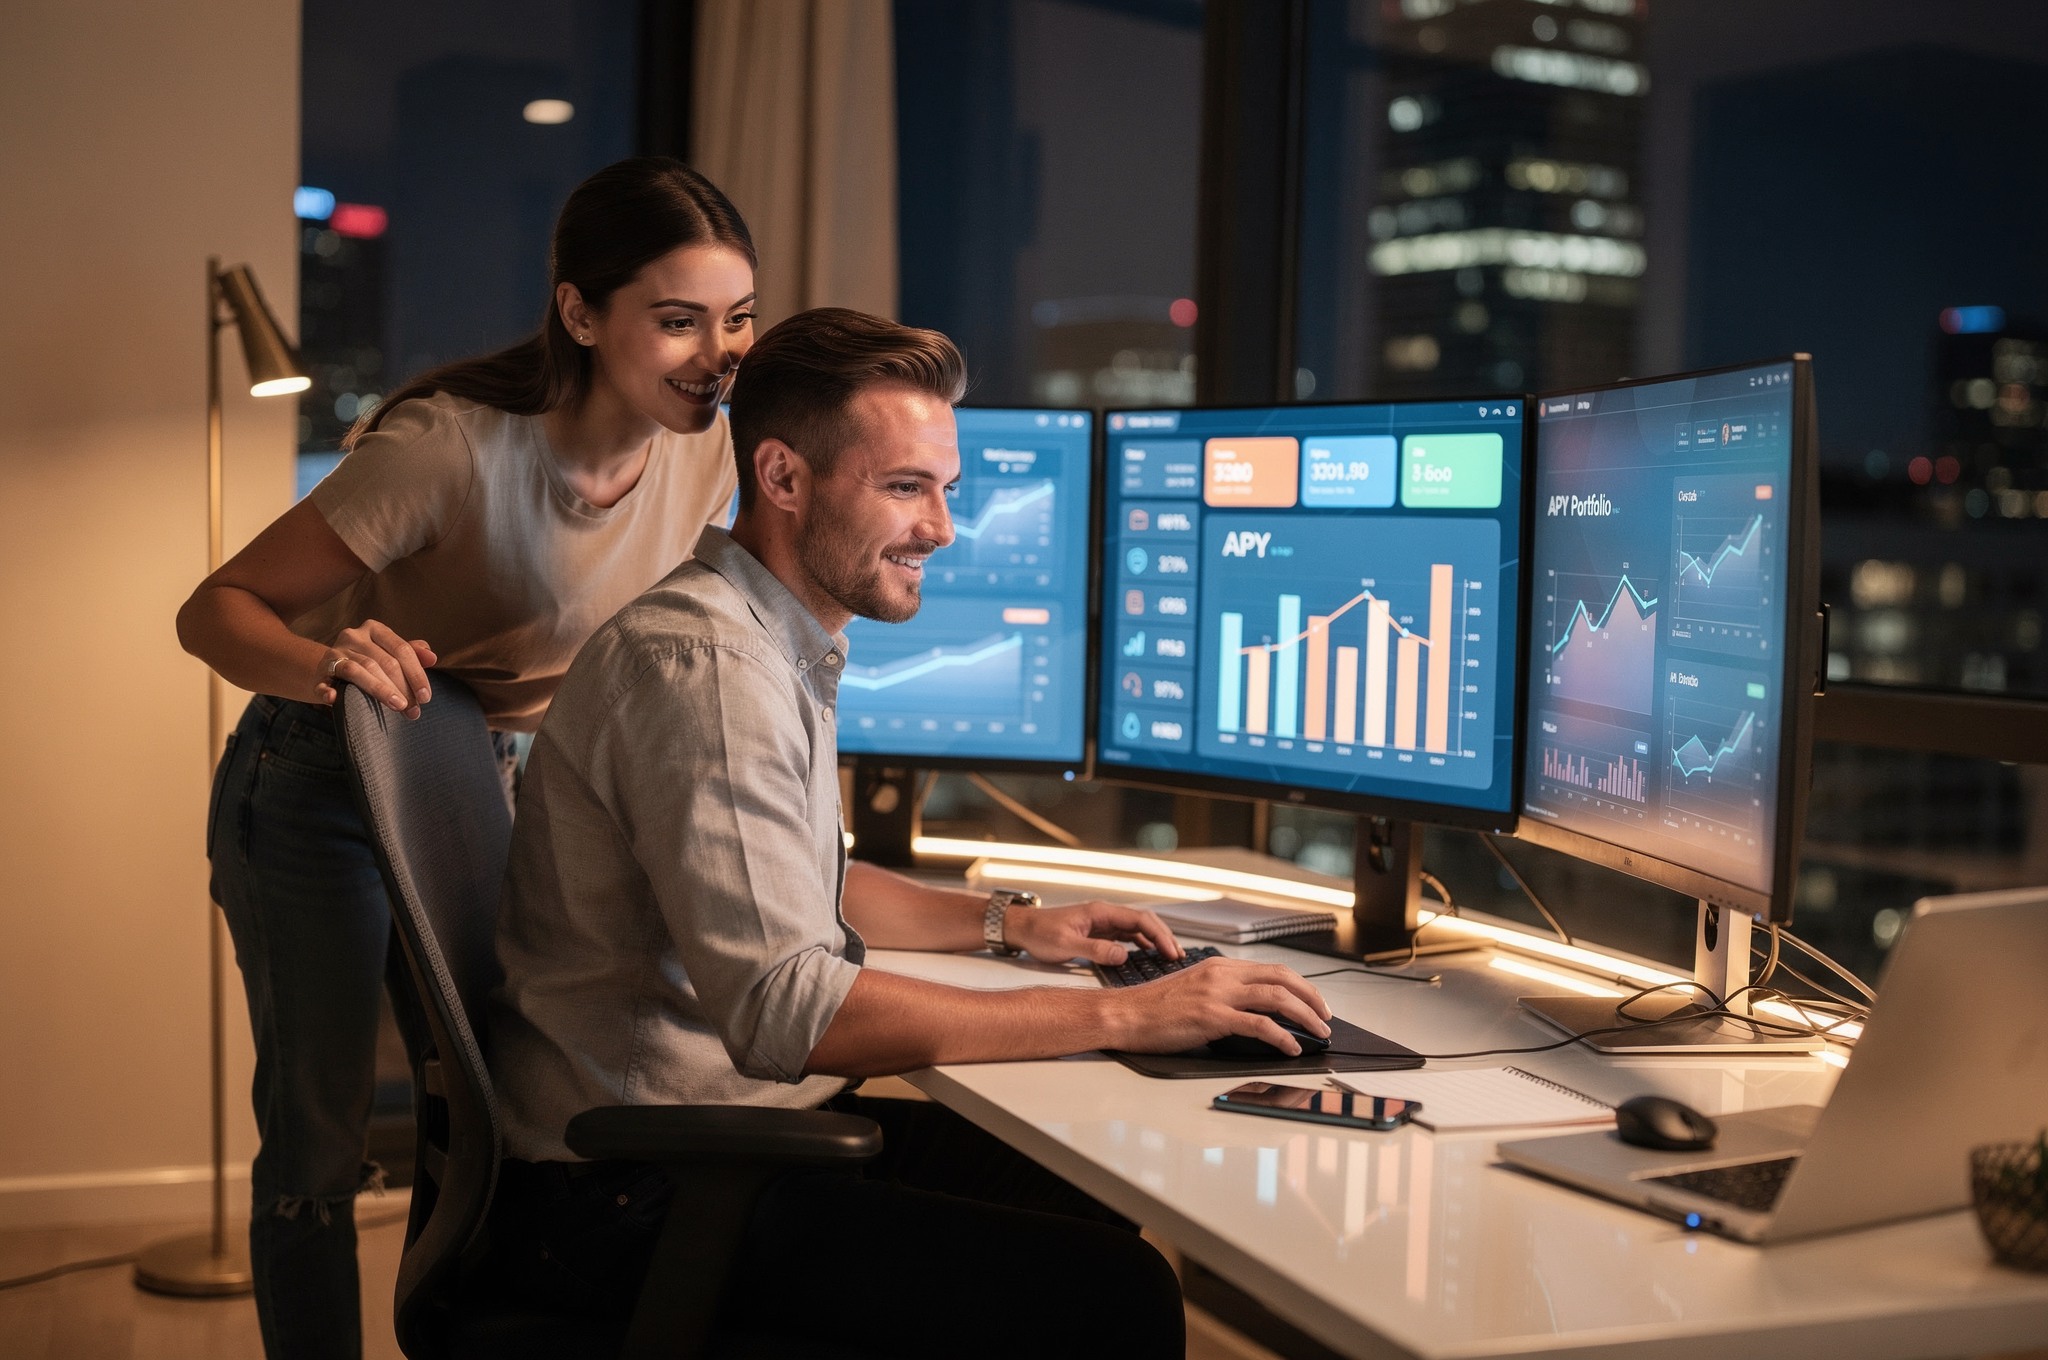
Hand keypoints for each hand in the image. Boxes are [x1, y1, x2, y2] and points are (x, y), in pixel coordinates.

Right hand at [315, 619, 436, 717]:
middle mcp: (353, 636)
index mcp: (374, 629)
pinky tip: (333, 699)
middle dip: (403, 688)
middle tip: (414, 710)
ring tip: (398, 706)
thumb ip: (411, 654)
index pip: (401, 649)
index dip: (416, 674)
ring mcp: (334, 653)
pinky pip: (324, 681)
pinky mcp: (320, 672)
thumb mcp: (390, 654)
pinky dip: (328, 691)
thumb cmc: (368, 662)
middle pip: (384, 662)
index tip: (426, 697)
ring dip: (381, 690)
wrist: (329, 669)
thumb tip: (432, 657)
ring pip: (360, 669)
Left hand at [1003, 899, 1182, 966]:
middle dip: (1164, 936)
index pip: (1139, 920)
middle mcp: (1105, 914)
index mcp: (1100, 912)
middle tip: (1179, 956)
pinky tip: (1149, 954)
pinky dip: (1141, 943)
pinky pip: (1126, 935)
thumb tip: (1123, 956)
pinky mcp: (1098, 931)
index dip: (1160, 935)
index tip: (1172, 952)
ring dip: (1155, 940)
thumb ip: (1095, 951)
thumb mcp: (1066, 946)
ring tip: (1170, 957)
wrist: (1021, 928)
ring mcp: (1102, 922)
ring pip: (1137, 927)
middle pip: (1144, 921)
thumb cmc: (1040, 934)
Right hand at [1108, 957, 1331, 1056]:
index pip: (1272, 969)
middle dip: (1312, 998)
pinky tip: (1292, 1047)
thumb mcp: (1193, 989)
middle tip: (1326, 1018)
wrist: (1124, 1015)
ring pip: (1277, 998)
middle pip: (1282, 978)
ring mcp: (1217, 994)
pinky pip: (1258, 1025)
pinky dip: (1282, 1036)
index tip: (1315, 1002)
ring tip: (1319, 1033)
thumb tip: (1253, 1012)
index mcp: (1219, 966)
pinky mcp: (1211, 1017)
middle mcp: (1222, 974)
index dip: (1300, 985)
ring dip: (1306, 1017)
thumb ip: (1222, 993)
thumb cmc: (1153, 1009)